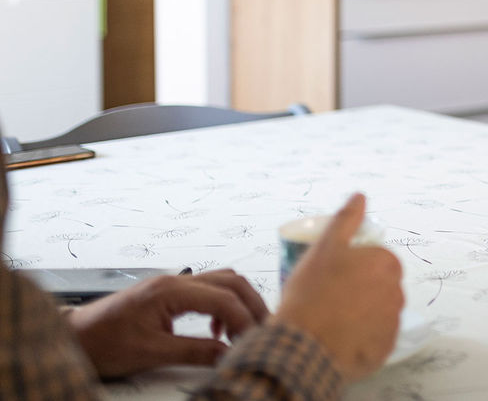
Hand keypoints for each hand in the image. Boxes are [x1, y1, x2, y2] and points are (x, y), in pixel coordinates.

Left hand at [68, 268, 269, 378]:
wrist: (73, 337)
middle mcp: (175, 281)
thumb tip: (228, 356)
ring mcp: (172, 284)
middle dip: (252, 305)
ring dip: (240, 302)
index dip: (244, 320)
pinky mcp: (168, 293)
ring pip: (222, 282)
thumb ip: (194, 351)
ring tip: (246, 329)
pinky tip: (217, 329)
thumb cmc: (103, 342)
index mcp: (171, 291)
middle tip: (263, 330)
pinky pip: (207, 290)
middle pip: (231, 282)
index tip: (254, 341)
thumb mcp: (151, 353)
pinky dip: (223, 305)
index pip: (224, 299)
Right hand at [274, 193, 403, 382]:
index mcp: (388, 264)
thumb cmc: (313, 290)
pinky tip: (339, 339)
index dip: (354, 267)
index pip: (377, 261)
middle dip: (360, 290)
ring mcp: (393, 325)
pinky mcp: (385, 351)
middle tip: (329, 298)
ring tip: (331, 320)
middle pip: (379, 287)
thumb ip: (346, 218)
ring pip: (377, 314)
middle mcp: (398, 293)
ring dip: (361, 315)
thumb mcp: (326, 246)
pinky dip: (361, 339)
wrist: (303, 344)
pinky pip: (374, 340)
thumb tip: (360, 195)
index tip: (334, 276)